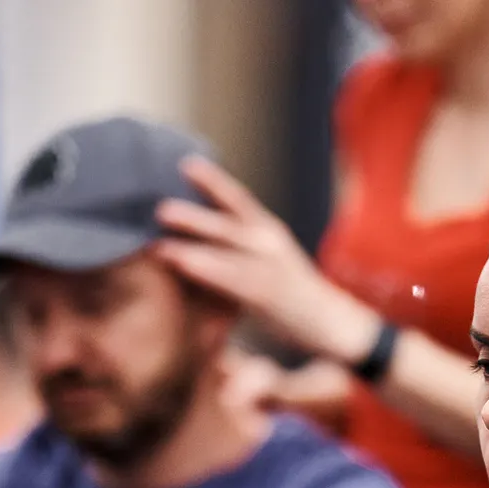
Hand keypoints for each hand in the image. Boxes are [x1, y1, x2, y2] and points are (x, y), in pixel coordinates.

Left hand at [154, 156, 379, 363]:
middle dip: (193, 208)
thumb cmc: (292, 298)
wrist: (331, 324)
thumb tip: (196, 243)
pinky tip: (177, 261)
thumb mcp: (266, 264)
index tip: (184, 163)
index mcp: (268, 230)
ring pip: (226, 242)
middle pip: (228, 216)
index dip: (212, 180)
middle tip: (157, 202)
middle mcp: (269, 240)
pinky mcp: (266, 291)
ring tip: (158, 232)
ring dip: (192, 233)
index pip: (238, 198)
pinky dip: (201, 266)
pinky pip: (229, 275)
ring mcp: (269, 264)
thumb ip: (237, 251)